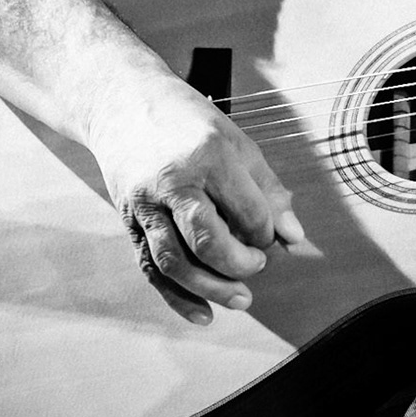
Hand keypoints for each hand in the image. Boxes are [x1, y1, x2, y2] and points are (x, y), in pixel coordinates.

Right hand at [83, 73, 305, 324]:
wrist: (121, 102)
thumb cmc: (188, 122)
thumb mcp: (237, 143)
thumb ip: (268, 191)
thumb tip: (294, 237)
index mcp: (209, 157)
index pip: (248, 212)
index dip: (267, 233)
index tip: (270, 236)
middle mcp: (173, 182)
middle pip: (207, 241)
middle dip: (240, 265)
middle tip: (258, 267)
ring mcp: (144, 205)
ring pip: (174, 262)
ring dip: (210, 289)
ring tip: (241, 300)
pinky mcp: (127, 221)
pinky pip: (150, 268)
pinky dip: (176, 297)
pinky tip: (202, 315)